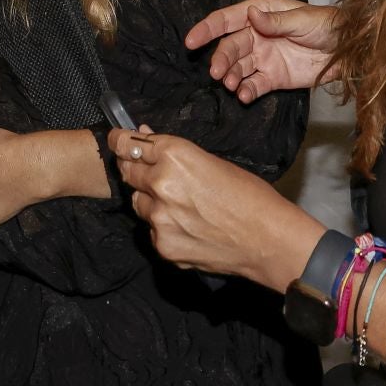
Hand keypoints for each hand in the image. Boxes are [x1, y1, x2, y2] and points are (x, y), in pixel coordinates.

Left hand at [108, 129, 322, 289]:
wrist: (268, 240)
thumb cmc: (250, 197)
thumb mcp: (213, 162)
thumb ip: (174, 154)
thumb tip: (145, 140)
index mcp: (175, 155)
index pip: (128, 144)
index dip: (119, 141)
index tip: (117, 140)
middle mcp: (160, 183)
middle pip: (128, 172)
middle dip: (136, 170)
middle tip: (151, 173)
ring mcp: (158, 217)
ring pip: (138, 203)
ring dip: (151, 200)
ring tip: (182, 206)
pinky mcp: (162, 245)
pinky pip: (152, 230)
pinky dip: (163, 227)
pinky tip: (189, 227)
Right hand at [184, 0, 338, 101]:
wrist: (349, 51)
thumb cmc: (328, 25)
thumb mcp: (303, 19)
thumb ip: (275, 21)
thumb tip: (251, 16)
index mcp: (260, 13)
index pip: (226, 20)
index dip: (207, 29)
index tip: (191, 41)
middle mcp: (256, 35)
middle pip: (230, 47)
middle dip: (221, 59)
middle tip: (218, 73)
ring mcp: (263, 57)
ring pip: (238, 67)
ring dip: (231, 76)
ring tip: (232, 85)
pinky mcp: (272, 77)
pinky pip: (253, 85)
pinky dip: (246, 91)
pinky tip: (244, 95)